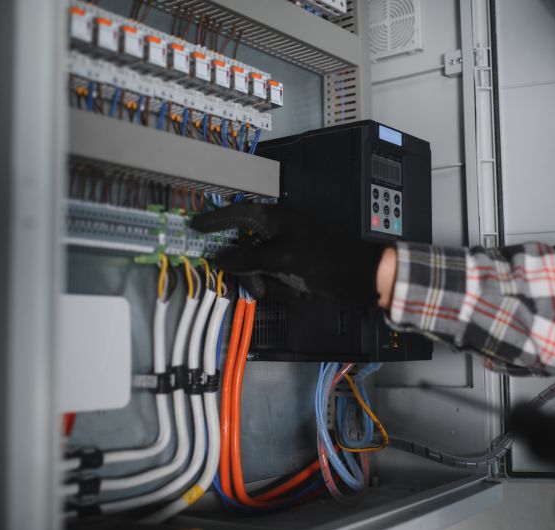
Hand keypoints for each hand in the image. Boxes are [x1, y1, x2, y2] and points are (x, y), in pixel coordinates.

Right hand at [190, 203, 389, 307]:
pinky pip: (277, 279)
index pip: (236, 213)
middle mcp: (278, 230)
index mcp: (273, 218)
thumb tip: (219, 257)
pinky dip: (286, 288)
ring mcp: (288, 249)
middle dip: (252, 274)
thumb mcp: (279, 259)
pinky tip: (303, 292)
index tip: (194, 226)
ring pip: (261, 269)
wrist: (360, 276)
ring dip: (274, 284)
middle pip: (246, 250)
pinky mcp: (296, 266)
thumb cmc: (321, 259)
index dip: (214, 220)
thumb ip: (246, 258)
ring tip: (294, 289)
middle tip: (259, 289)